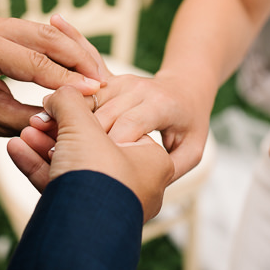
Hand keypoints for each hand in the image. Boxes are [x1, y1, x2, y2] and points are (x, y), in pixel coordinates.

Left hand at [0, 13, 108, 139]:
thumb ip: (35, 116)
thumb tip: (74, 112)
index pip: (35, 63)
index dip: (69, 79)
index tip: (95, 92)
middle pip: (44, 37)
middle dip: (77, 59)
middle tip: (102, 80)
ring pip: (43, 32)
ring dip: (70, 53)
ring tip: (93, 74)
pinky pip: (33, 33)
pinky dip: (56, 49)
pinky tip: (76, 64)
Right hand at [7, 86, 172, 221]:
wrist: (81, 235)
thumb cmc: (98, 177)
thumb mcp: (83, 126)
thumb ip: (71, 102)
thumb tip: (60, 93)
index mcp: (152, 161)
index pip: (117, 124)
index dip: (84, 112)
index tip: (59, 104)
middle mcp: (137, 185)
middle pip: (92, 146)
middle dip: (57, 131)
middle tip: (36, 120)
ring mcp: (110, 204)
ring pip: (74, 167)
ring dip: (44, 148)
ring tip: (22, 134)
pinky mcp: (86, 218)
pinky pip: (62, 186)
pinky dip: (40, 168)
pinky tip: (17, 150)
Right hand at [84, 70, 212, 182]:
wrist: (185, 88)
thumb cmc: (189, 124)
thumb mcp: (192, 150)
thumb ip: (173, 169)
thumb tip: (146, 187)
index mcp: (161, 104)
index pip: (129, 125)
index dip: (113, 147)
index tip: (104, 168)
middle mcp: (140, 89)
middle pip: (104, 116)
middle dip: (91, 142)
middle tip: (85, 167)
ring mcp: (123, 83)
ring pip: (89, 106)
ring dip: (79, 130)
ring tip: (77, 154)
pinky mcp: (110, 82)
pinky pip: (86, 100)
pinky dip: (78, 118)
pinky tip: (77, 136)